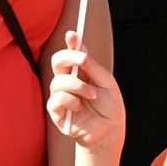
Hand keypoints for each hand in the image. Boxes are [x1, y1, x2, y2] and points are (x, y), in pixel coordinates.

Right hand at [47, 31, 124, 157]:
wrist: (110, 132)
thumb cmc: (110, 108)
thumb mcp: (107, 84)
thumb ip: (93, 68)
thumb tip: (81, 50)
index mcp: (81, 73)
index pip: (72, 54)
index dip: (71, 43)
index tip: (73, 34)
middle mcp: (69, 82)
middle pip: (57, 61)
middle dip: (69, 57)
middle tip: (82, 60)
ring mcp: (61, 96)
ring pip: (58, 81)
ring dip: (78, 86)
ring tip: (92, 95)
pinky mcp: (56, 111)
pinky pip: (56, 99)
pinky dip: (71, 101)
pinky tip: (80, 108)